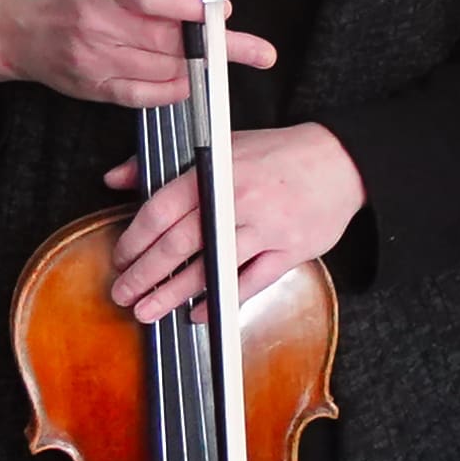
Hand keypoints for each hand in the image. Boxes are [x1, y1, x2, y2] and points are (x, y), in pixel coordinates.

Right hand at [0, 0, 278, 106]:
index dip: (193, 5)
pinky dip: (176, 89)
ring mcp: (96, 60)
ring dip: (202, 65)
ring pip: (164, 68)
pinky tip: (193, 81)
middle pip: (169, 39)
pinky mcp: (94, 87)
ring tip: (228, 59)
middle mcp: (98, 24)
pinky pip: (145, 95)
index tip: (224, 9)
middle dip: (220, 45)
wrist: (9, 26)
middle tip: (259, 50)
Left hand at [101, 126, 362, 319]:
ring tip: (148, 310)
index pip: (161, 211)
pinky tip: (198, 313)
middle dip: (144, 275)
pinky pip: (250, 283)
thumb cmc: (279, 154)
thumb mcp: (220, 147)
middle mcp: (238, 199)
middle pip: (179, 245)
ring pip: (210, 268)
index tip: (120, 260)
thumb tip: (116, 178)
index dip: (134, 240)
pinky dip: (221, 302)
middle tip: (123, 294)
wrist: (342, 160)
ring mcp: (266, 227)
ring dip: (173, 294)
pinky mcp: (291, 249)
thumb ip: (163, 164)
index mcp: (215, 172)